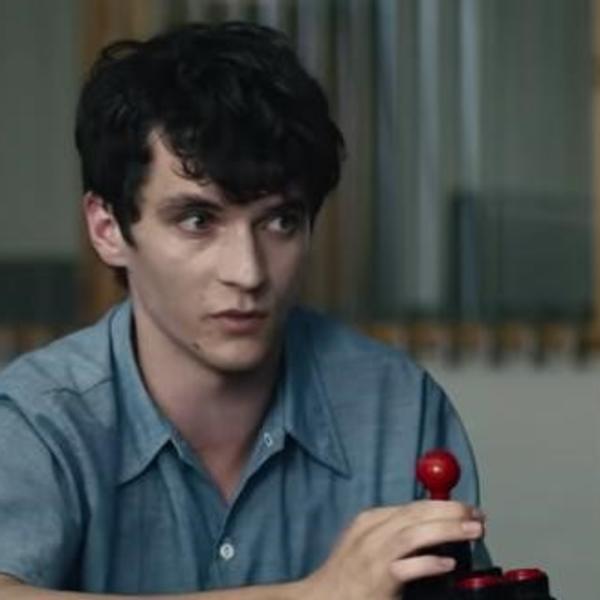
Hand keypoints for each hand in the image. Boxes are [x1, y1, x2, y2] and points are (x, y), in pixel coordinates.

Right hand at [300, 501, 483, 599]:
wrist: (320, 599)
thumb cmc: (348, 574)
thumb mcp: (367, 544)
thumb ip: (395, 533)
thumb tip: (435, 527)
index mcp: (370, 520)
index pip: (413, 506)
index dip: (444, 505)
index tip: (468, 509)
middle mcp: (371, 532)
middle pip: (416, 514)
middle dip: (450, 512)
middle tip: (478, 515)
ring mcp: (372, 556)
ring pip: (413, 534)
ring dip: (446, 530)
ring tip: (472, 531)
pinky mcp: (376, 581)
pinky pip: (406, 568)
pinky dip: (428, 563)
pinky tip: (447, 563)